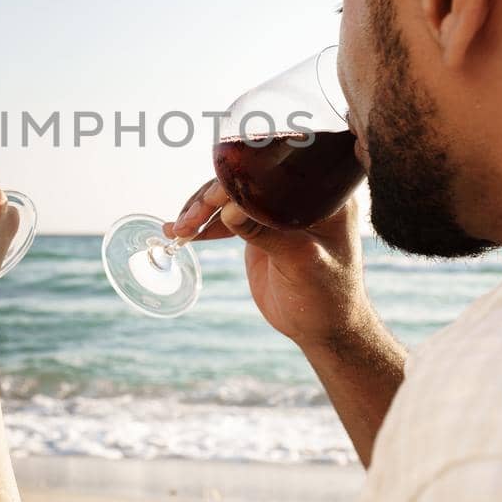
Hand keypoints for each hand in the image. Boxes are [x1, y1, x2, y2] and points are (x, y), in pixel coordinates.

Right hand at [166, 179, 367, 348]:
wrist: (322, 327)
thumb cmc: (325, 296)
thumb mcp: (300, 262)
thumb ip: (266, 233)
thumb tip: (228, 209)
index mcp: (323, 196)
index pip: (273, 175)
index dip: (238, 180)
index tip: (211, 200)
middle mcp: (300, 196)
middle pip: (247, 182)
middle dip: (212, 198)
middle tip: (188, 221)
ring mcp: (278, 211)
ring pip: (232, 199)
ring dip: (202, 211)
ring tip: (176, 229)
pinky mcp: (261, 227)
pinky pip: (228, 217)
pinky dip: (205, 225)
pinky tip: (180, 232)